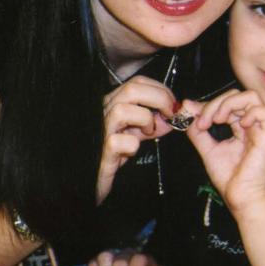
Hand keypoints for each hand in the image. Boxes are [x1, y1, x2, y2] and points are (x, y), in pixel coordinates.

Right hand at [97, 75, 176, 204]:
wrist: (90, 183)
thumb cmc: (114, 155)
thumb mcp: (135, 133)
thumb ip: (152, 122)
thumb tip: (174, 113)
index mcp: (112, 103)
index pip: (137, 82)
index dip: (160, 89)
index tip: (173, 105)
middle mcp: (103, 112)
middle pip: (132, 89)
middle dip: (160, 98)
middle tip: (171, 115)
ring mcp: (99, 132)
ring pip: (122, 110)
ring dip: (144, 119)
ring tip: (148, 132)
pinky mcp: (100, 154)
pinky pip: (116, 142)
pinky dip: (132, 145)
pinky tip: (132, 150)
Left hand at [185, 89, 264, 214]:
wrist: (239, 197)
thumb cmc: (229, 178)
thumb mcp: (207, 149)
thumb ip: (197, 130)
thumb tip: (187, 108)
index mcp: (239, 126)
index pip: (227, 102)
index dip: (208, 103)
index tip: (190, 112)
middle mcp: (251, 124)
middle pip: (238, 95)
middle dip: (216, 102)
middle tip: (204, 121)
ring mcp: (261, 129)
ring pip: (252, 97)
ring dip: (229, 104)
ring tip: (217, 120)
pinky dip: (250, 112)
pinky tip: (239, 125)